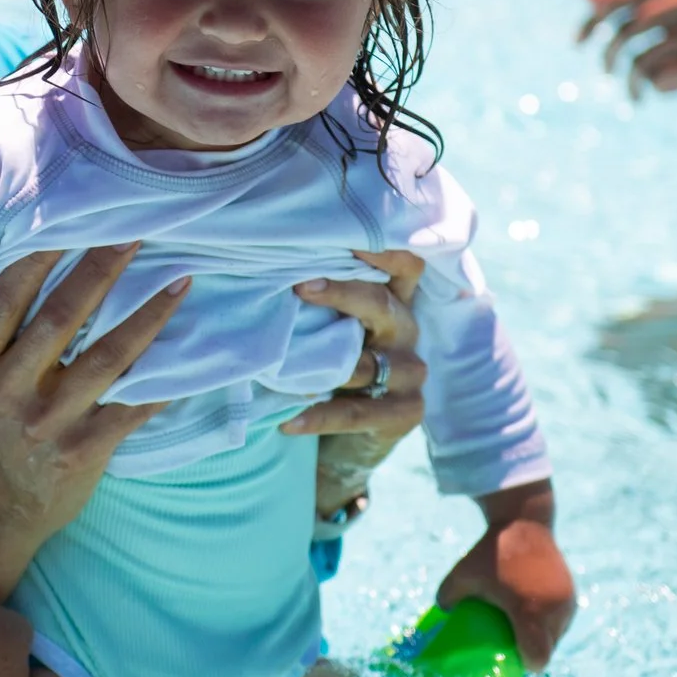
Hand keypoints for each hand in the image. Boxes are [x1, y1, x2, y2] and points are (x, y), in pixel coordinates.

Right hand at [0, 244, 185, 602]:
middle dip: (103, 268)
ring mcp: (46, 424)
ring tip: (180, 282)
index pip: (6, 297)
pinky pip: (130, 411)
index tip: (71, 216)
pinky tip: (189, 359)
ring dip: (148, 316)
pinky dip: (161, 385)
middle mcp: (6, 391)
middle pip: (62, 316)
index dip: (39, 254)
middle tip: (139, 230)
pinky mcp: (80, 455)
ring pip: (106, 358)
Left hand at [285, 249, 425, 518]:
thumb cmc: (332, 365)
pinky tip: (288, 421)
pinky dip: (320, 416)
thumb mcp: (331, 328)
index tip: (346, 238)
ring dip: (325, 365)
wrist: (350, 437)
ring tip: (281, 366)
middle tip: (300, 286)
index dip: (384, 251)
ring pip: (369, 363)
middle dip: (343, 293)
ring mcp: (411, 373)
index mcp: (393, 301)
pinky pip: (358, 412)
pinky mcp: (405, 412)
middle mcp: (407, 331)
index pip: (405, 266)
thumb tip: (265, 267)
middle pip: (382, 306)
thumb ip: (317, 300)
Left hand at [436, 481, 574, 671]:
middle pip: (548, 650)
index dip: (526, 664)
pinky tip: (535, 617)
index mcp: (529, 612)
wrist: (524, 521)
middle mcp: (553, 610)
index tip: (512, 659)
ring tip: (524, 632)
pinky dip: (550, 623)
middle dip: (533, 653)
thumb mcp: (463, 574)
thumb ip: (447, 596)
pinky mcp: (571, 593)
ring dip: (543, 639)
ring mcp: (566, 602)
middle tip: (514, 647)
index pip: (537, 657)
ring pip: (557, 636)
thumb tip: (440, 614)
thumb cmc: (492, 551)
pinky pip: (562, 620)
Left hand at [579, 0, 676, 115]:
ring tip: (634, 92)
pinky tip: (665, 92)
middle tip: (605, 71)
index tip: (577, 41)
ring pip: (639, 56)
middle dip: (606, 51)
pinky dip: (654, 88)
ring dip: (631, 79)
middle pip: (626, 23)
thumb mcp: (676, 16)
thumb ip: (636, 1)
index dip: (593, 17)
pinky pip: (657, 76)